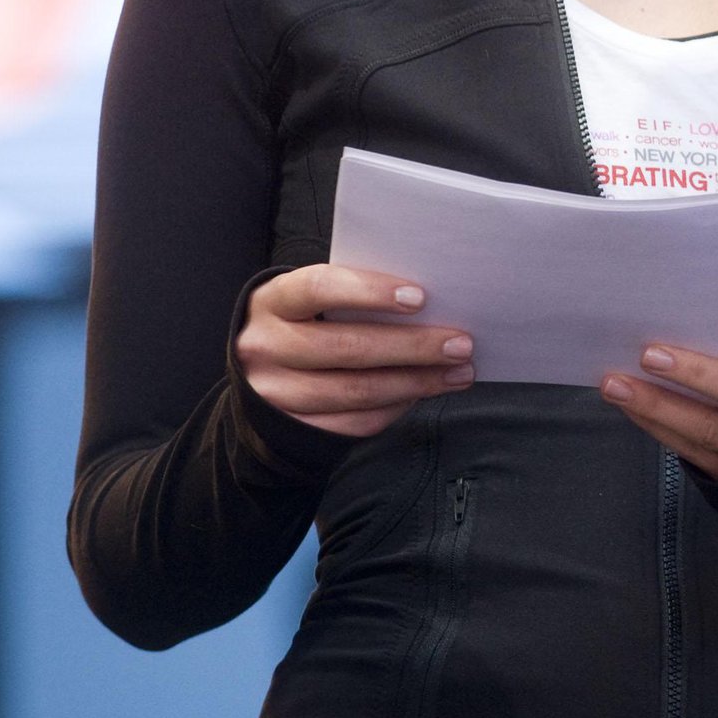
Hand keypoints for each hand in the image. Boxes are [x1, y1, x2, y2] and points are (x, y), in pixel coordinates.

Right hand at [236, 264, 475, 436]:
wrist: (256, 373)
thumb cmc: (304, 321)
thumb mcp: (313, 299)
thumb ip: (355, 294)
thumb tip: (428, 304)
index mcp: (272, 301)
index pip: (319, 287)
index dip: (370, 292)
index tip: (420, 297)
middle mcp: (264, 347)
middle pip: (346, 348)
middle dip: (412, 346)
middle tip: (460, 343)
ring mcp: (273, 393)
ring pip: (355, 391)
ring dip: (416, 382)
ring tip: (458, 373)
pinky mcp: (290, 430)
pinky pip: (353, 423)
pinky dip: (396, 408)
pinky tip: (423, 393)